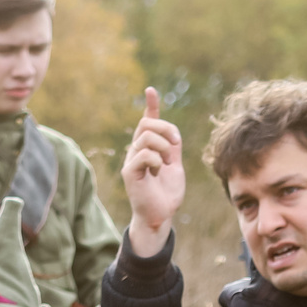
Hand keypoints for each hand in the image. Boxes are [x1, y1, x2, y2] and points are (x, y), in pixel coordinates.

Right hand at [121, 88, 183, 257]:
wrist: (161, 215)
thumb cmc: (166, 193)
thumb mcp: (174, 165)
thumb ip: (173, 148)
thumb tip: (173, 132)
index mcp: (148, 147)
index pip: (147, 121)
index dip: (151, 105)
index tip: (151, 90)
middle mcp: (136, 151)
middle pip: (147, 124)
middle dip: (166, 129)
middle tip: (176, 145)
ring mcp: (131, 161)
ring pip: (147, 137)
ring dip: (164, 147)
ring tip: (168, 163)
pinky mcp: (129, 172)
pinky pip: (144, 154)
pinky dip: (157, 160)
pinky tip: (159, 171)